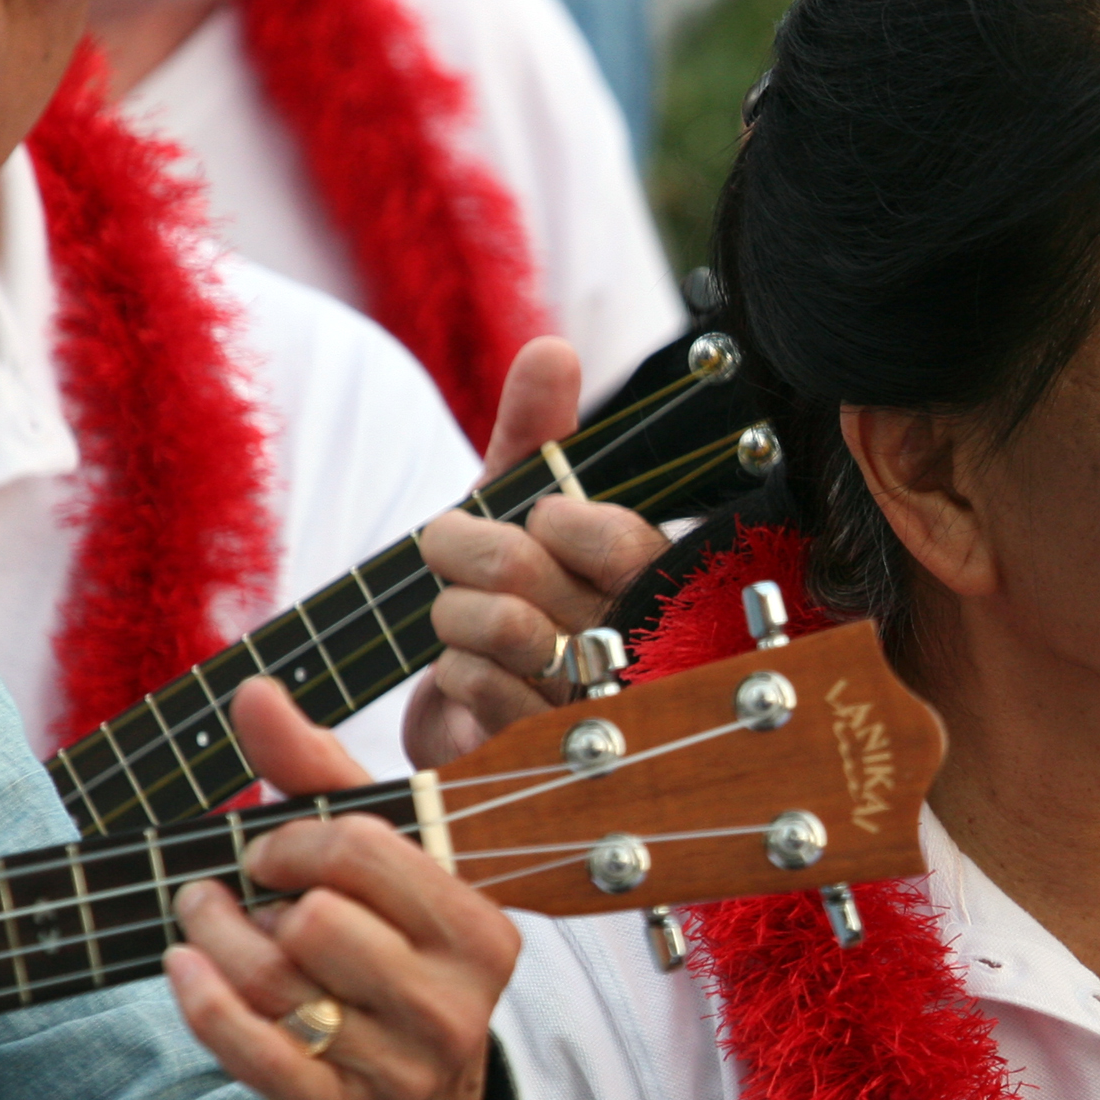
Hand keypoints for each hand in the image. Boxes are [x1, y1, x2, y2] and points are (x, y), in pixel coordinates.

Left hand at [161, 678, 518, 1099]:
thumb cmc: (393, 960)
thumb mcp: (380, 869)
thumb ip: (317, 776)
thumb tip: (254, 691)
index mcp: (480, 930)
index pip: (363, 852)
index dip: (293, 839)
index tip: (272, 850)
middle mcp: (455, 1003)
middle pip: (315, 920)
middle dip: (253, 895)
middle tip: (234, 890)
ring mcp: (401, 1068)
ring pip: (273, 983)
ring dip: (215, 941)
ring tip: (200, 922)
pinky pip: (253, 1052)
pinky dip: (203, 1002)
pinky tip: (183, 967)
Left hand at [401, 338, 666, 768]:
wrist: (476, 716)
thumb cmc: (513, 598)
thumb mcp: (519, 505)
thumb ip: (537, 430)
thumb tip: (552, 348)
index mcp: (648, 576)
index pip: (610, 531)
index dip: (552, 520)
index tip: (537, 521)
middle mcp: (634, 641)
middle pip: (525, 565)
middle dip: (463, 547)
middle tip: (453, 554)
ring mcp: (590, 703)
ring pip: (494, 621)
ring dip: (451, 613)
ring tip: (463, 623)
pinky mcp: (540, 751)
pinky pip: (470, 679)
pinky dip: (451, 668)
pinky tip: (470, 678)